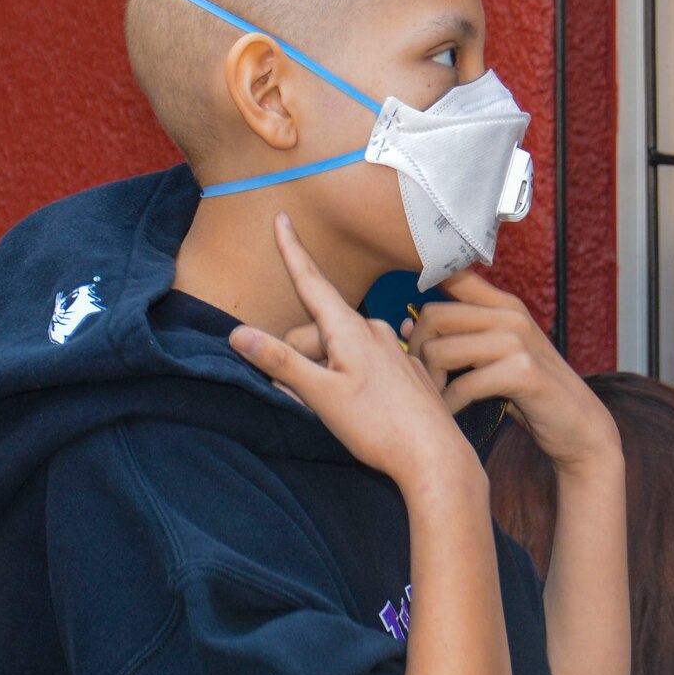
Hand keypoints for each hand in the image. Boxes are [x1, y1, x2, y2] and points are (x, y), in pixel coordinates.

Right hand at [228, 214, 473, 486]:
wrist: (436, 457)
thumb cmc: (379, 428)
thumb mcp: (321, 396)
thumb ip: (280, 361)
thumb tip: (237, 332)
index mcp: (351, 330)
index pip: (312, 282)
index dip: (292, 251)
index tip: (282, 217)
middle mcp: (375, 331)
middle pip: (318, 332)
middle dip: (301, 358)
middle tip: (309, 399)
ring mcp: (394, 350)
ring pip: (339, 351)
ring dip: (324, 375)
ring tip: (340, 412)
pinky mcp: (406, 371)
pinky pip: (363, 367)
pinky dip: (348, 383)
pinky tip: (363, 412)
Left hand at [404, 270, 619, 476]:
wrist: (580, 426)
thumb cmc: (531, 393)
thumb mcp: (494, 358)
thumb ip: (457, 338)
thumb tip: (402, 325)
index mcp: (504, 304)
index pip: (452, 275)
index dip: (421, 287)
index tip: (412, 326)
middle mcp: (510, 314)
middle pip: (431, 316)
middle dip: (414, 351)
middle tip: (419, 379)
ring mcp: (518, 340)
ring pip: (439, 351)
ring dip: (428, 383)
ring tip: (434, 400)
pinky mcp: (523, 371)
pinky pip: (462, 386)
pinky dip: (449, 406)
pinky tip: (452, 416)